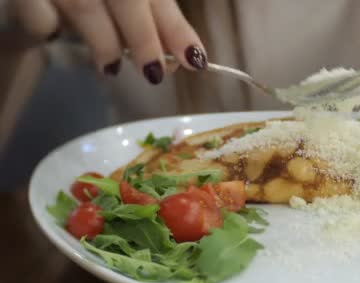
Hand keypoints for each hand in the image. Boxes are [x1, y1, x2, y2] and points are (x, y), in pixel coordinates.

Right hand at [9, 0, 206, 83]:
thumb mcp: (126, 4)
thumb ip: (153, 22)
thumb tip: (185, 58)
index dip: (176, 28)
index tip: (195, 60)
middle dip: (144, 39)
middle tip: (155, 73)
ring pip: (85, 5)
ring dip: (105, 43)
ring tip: (111, 66)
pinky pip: (40, 16)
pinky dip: (49, 29)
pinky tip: (55, 37)